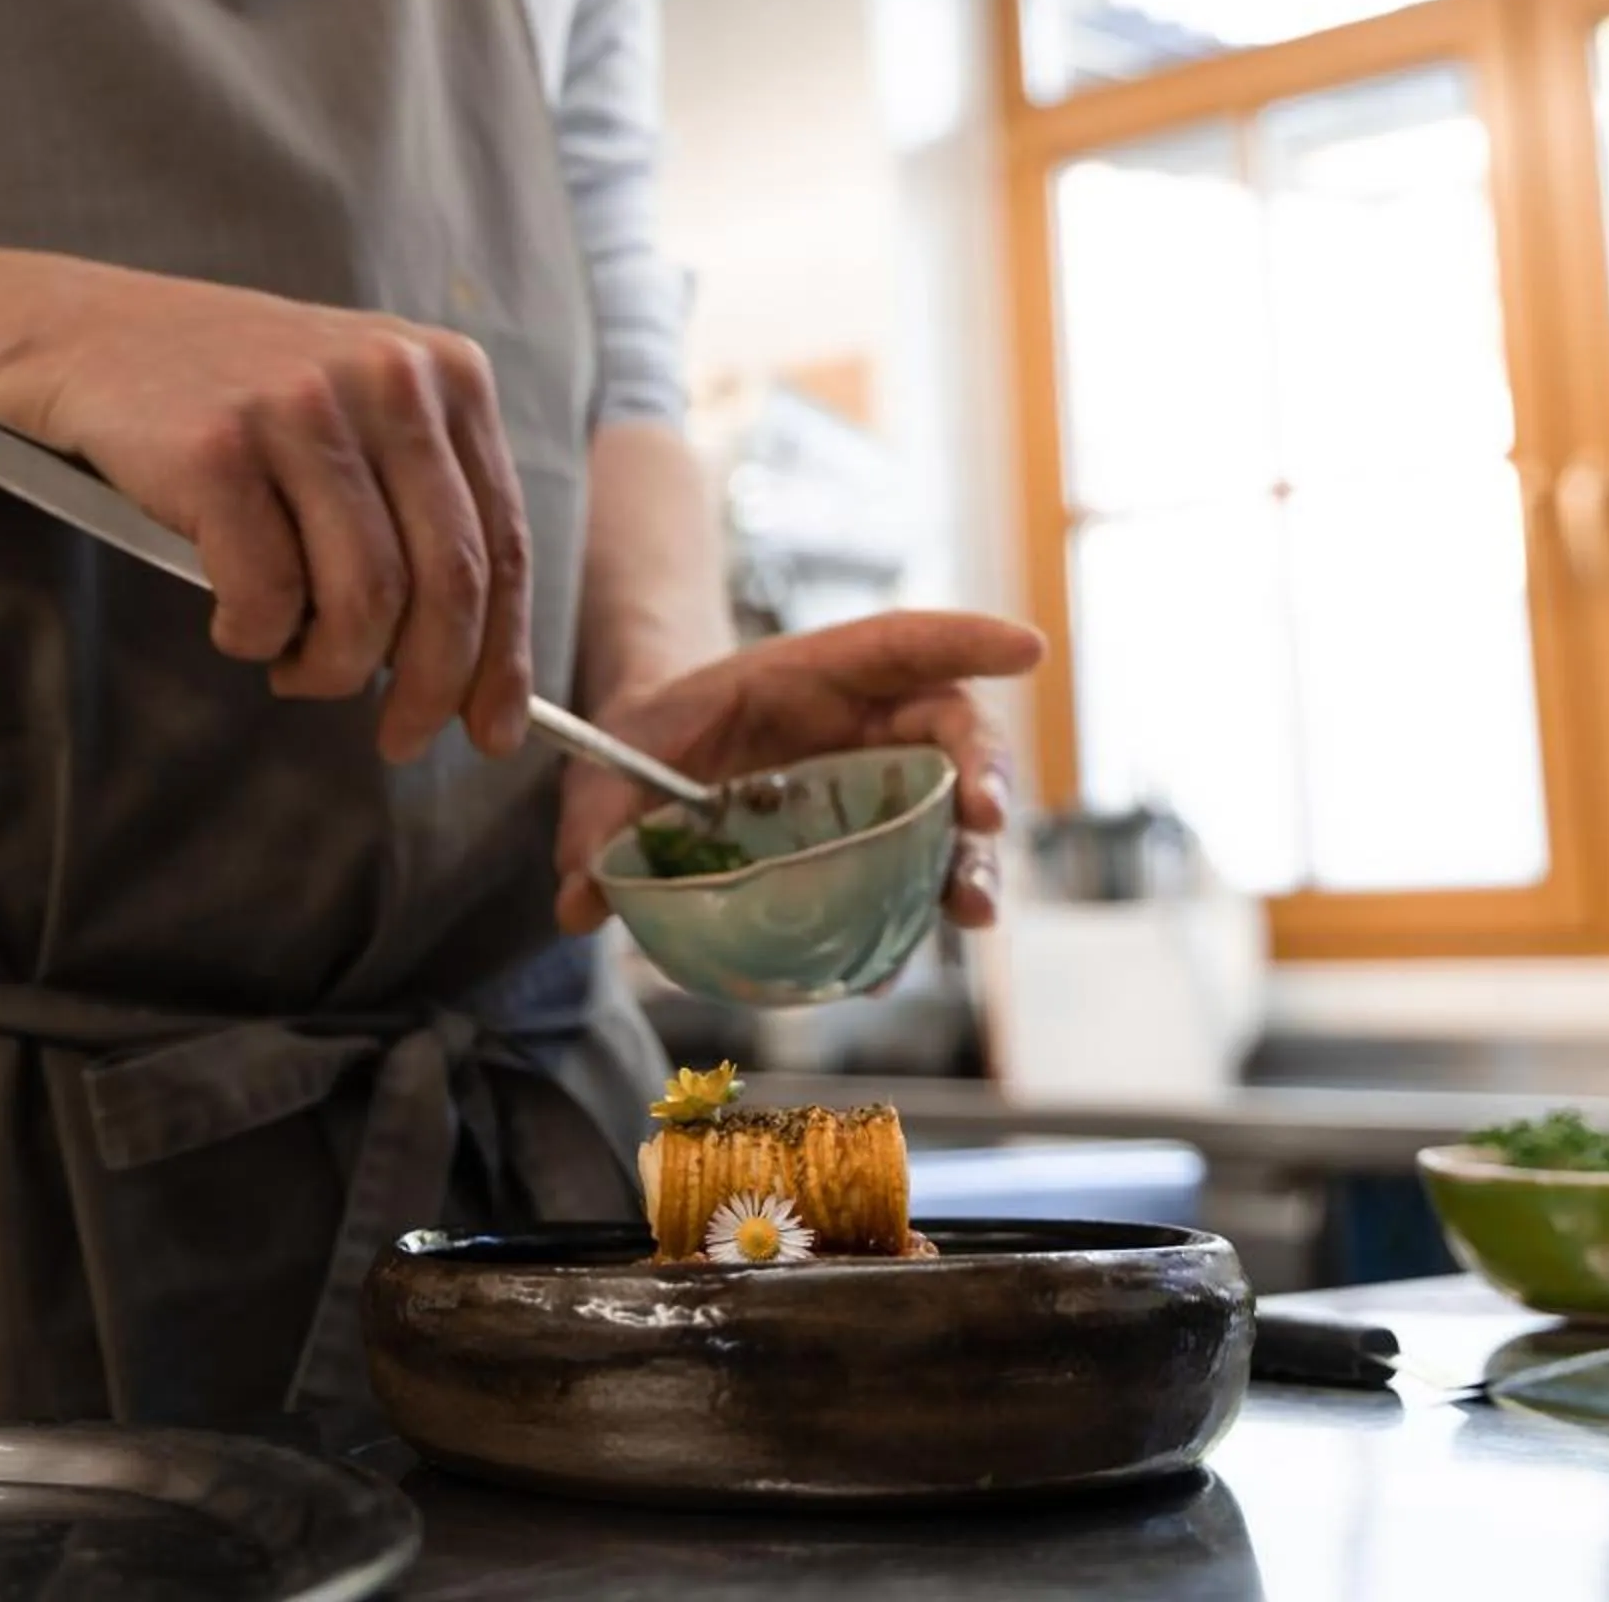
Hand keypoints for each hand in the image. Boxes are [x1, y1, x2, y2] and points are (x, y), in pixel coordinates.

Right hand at [0, 249, 530, 762]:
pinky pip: (268, 595)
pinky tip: (235, 624)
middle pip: (450, 582)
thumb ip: (424, 515)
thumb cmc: (241, 405)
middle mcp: (390, 379)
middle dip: (430, 687)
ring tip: (294, 666)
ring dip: (330, 668)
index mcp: (448, 374)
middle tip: (399, 737)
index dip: (503, 655)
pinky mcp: (219, 446)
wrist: (95, 335)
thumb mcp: (362, 420)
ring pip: (366, 602)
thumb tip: (479, 675)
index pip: (503, 543)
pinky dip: (254, 637)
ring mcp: (303, 406)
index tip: (492, 730)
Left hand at [553, 610, 1046, 935]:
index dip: (967, 640)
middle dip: (985, 772)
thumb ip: (594, 826)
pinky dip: (912, 920)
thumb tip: (580, 902)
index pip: (902, 642)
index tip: (1029, 647)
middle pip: (952, 734)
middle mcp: (864, 726)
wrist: (647, 771)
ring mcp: (876, 788)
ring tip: (972, 911)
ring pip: (951, 818)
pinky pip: (910, 880)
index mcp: (812, 673)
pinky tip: (885, 967)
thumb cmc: (643, 743)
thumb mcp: (609, 766)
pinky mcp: (869, 847)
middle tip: (985, 817)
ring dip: (972, 862)